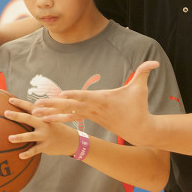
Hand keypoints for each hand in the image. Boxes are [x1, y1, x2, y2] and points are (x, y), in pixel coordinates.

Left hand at [5, 98, 78, 158]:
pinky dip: (28, 153)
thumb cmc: (55, 129)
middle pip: (29, 119)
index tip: (9, 100)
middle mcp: (44, 124)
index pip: (30, 107)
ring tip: (10, 138)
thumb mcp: (50, 120)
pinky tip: (20, 156)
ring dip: (20, 137)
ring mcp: (45, 135)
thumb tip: (21, 113)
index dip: (20, 103)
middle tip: (6, 113)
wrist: (71, 140)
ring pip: (31, 136)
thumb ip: (38, 116)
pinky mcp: (46, 146)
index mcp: (43, 116)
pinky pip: (35, 150)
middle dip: (17, 116)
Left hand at [33, 61, 159, 145]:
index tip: (61, 94)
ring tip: (36, 113)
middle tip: (36, 105)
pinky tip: (47, 117)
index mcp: (103, 100)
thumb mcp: (141, 88)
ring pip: (68, 113)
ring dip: (51, 113)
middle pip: (70, 106)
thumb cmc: (139, 107)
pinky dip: (59, 117)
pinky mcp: (90, 118)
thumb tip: (155, 61)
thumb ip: (144, 72)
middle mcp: (94, 108)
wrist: (139, 129)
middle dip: (53, 105)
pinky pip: (71, 117)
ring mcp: (91, 114)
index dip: (73, 94)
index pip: (85, 96)